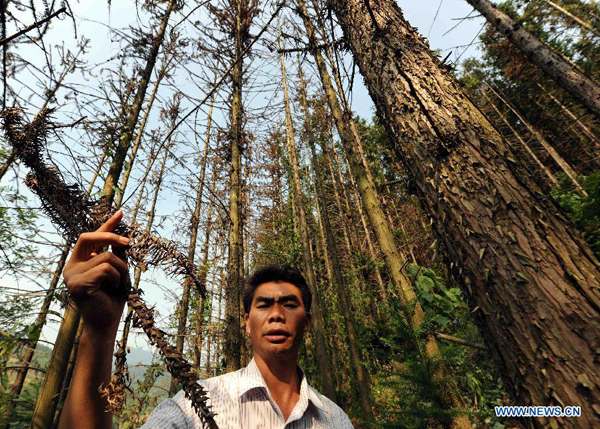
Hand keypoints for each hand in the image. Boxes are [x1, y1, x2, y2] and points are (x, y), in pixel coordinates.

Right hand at [63, 210, 129, 337]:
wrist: (106, 323)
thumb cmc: (112, 298)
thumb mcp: (117, 271)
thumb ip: (116, 254)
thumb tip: (124, 235)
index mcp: (79, 262)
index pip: (92, 237)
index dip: (107, 224)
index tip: (121, 212)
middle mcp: (71, 266)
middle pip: (90, 237)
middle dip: (111, 236)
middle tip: (128, 242)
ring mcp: (72, 275)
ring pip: (106, 256)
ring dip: (121, 269)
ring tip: (120, 284)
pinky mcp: (78, 284)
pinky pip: (106, 269)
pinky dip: (117, 277)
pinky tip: (114, 289)